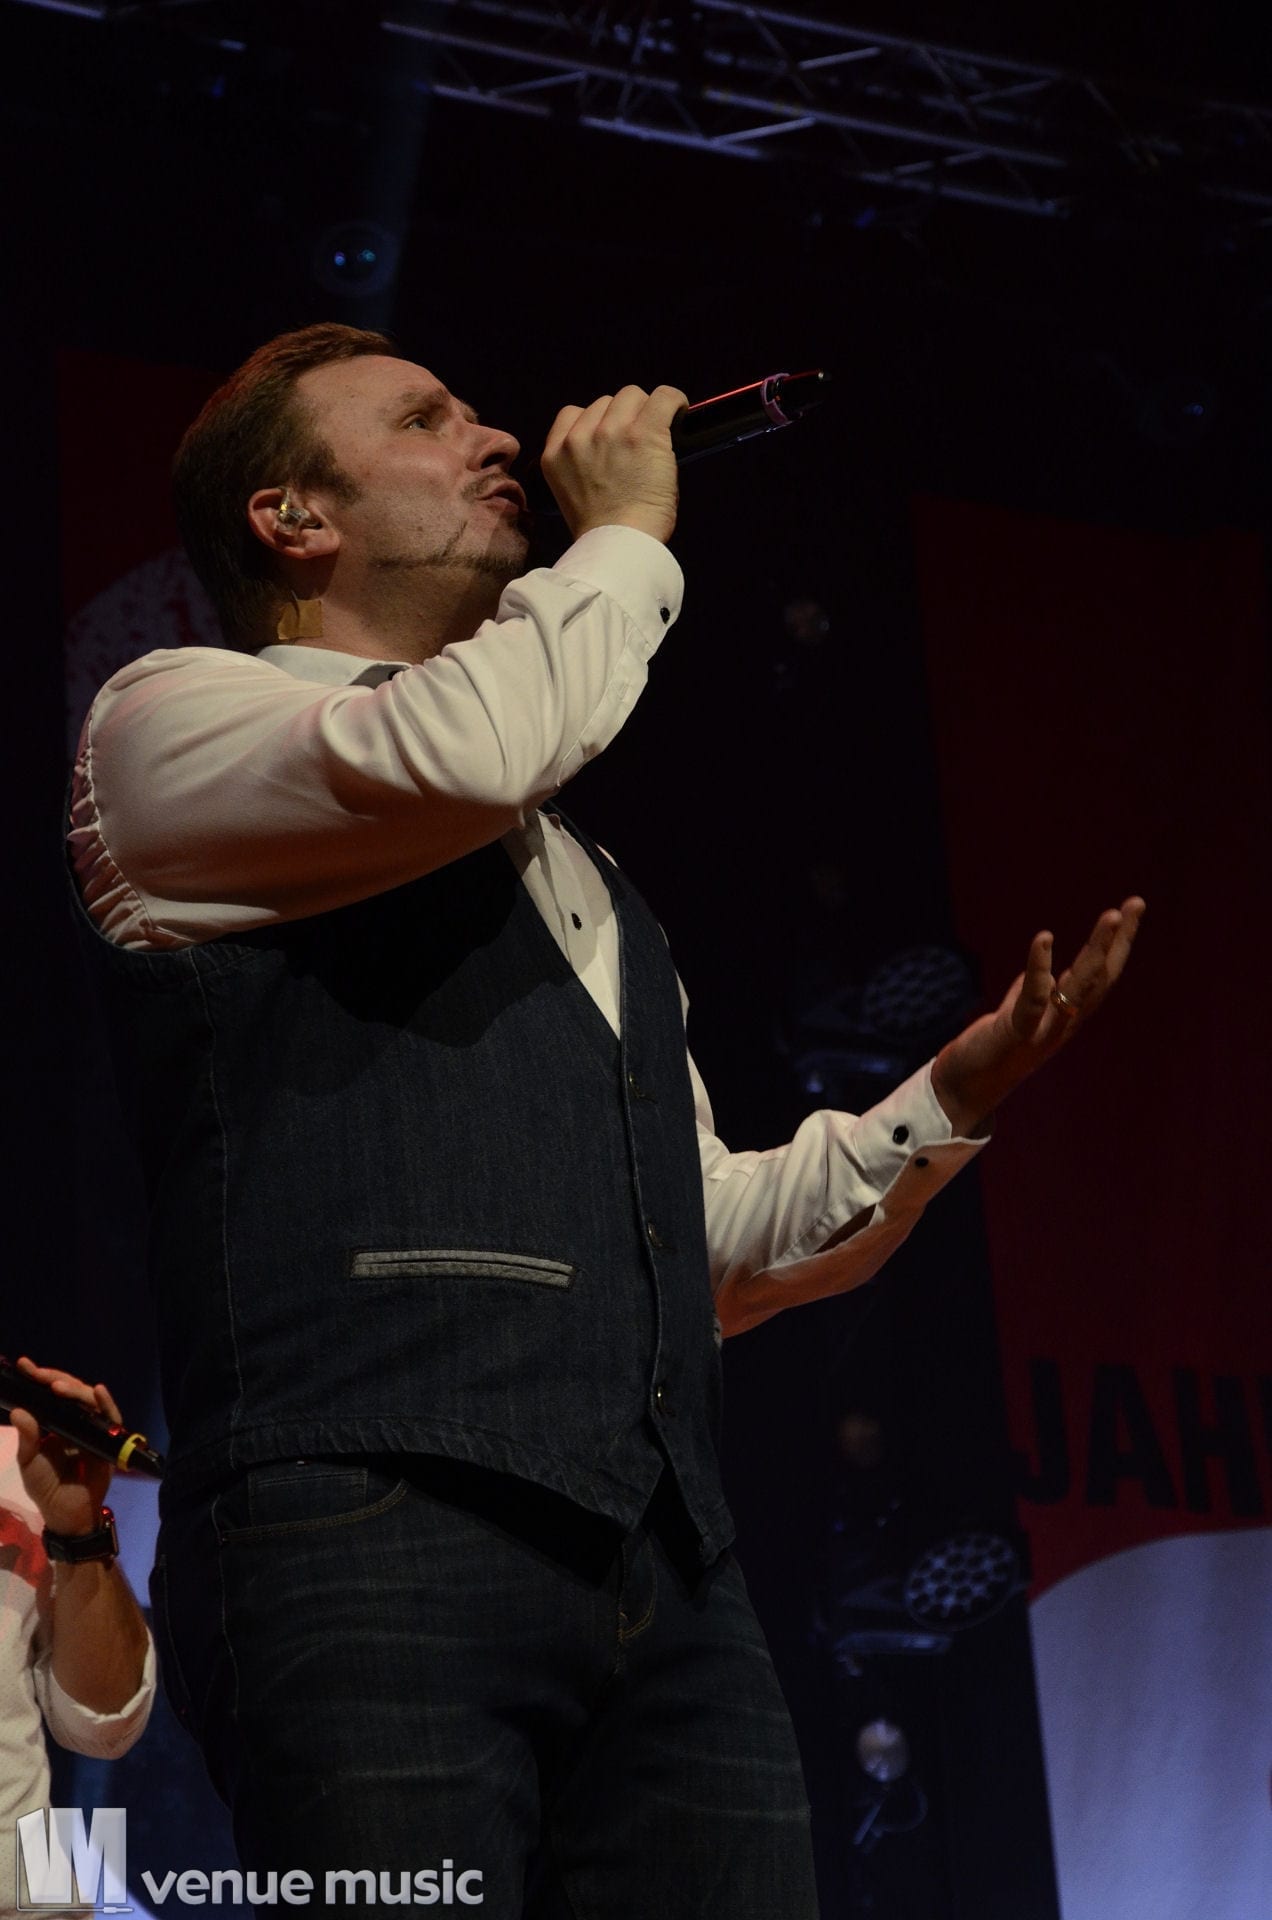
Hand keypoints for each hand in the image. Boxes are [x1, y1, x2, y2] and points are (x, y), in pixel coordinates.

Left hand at [10, 1357, 118, 1536]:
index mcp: (55, 1423)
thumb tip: (19, 1411)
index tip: (24, 1364)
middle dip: (55, 1380)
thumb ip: (28, 1438)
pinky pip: (111, 1417)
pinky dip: (105, 1403)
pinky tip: (98, 1391)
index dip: (39, 1379)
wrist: (67, 1514)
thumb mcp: (30, 1462)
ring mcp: (92, 1428)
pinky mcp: (108, 1439)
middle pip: (70, 1392)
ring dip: (75, 1390)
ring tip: (57, 1387)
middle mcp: (75, 1421)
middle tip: (38, 1373)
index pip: (49, 1396)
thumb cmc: (46, 1488)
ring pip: (88, 1400)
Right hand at [541, 384, 686, 543]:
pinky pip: (664, 398)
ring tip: (656, 437)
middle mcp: (579, 438)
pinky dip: (675, 402)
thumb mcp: (572, 493)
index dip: (595, 421)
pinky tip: (679, 413)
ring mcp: (610, 432)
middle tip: (637, 445)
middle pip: (605, 402)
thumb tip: (613, 447)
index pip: (572, 413)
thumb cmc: (603, 533)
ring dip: (645, 412)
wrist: (618, 548)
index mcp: (555, 454)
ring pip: (632, 395)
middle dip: (622, 418)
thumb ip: (582, 463)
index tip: (611, 437)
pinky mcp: (643, 433)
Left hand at [931, 897, 1145, 1134]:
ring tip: (1112, 915)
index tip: (1133, 907)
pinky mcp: (1017, 1036)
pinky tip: (1044, 938)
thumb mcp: (1016, 1015)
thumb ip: (1031, 993)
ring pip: (1079, 989)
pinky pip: (1033, 1001)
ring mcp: (1044, 1032)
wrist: (963, 1091)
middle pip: (1101, 979)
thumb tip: (1041, 973)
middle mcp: (1064, 1024)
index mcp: (1067, 1016)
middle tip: (1134, 904)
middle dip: (1118, 941)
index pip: (1102, 975)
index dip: (1119, 942)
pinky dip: (1040, 969)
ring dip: (1097, 951)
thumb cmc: (990, 1051)